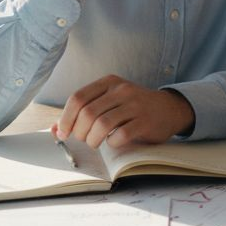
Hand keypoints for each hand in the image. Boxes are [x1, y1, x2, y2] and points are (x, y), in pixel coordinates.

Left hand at [52, 75, 193, 148]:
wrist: (169, 109)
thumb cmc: (133, 107)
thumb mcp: (109, 101)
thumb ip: (83, 113)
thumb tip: (55, 130)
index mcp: (109, 82)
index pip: (78, 98)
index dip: (66, 118)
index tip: (63, 132)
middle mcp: (121, 90)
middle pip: (88, 113)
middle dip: (80, 132)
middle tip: (83, 139)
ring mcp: (135, 105)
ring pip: (102, 124)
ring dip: (93, 139)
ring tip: (96, 143)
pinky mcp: (145, 121)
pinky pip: (121, 135)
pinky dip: (112, 143)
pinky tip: (114, 141)